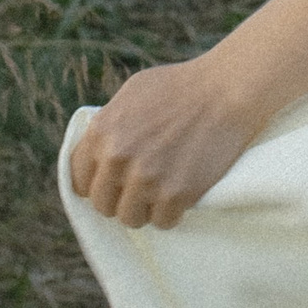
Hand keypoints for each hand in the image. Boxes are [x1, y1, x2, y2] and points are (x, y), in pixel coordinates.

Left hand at [68, 55, 257, 229]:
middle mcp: (117, 158)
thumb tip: (96, 153)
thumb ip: (109, 124)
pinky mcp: (176, 194)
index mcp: (101, 132)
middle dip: (120, 199)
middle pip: (103, 204)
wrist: (228, 88)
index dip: (97, 184)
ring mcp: (146, 178)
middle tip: (142, 188)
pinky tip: (181, 196)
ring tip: (162, 193)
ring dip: (145, 210)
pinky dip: (171, 214)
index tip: (114, 184)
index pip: (79, 181)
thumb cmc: (183, 85)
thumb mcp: (132, 94)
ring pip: (130, 218)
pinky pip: (162, 222)